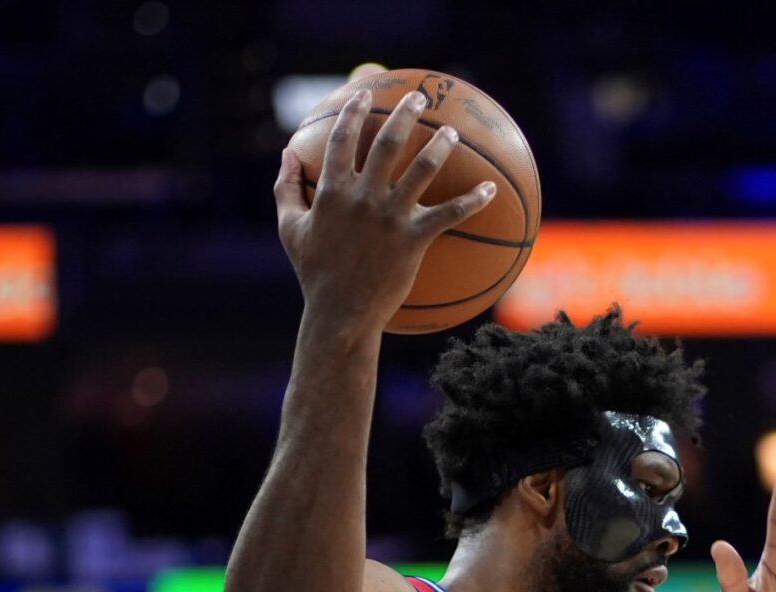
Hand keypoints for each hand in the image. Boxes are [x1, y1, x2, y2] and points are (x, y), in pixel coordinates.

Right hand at [275, 88, 497, 329]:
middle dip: (405, 113)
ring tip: (451, 131)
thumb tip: (285, 154)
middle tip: (419, 98)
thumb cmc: (314, 273)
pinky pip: (450, 214)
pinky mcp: (414, 239)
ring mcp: (390, 217)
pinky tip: (490, 190)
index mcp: (332, 191)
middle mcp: (363, 197)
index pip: (341, 140)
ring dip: (440, 145)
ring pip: (422, 169)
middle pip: (388, 142)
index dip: (353, 113)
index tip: (365, 94)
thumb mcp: (290, 229)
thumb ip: (286, 188)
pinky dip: (473, 201)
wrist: (340, 313)